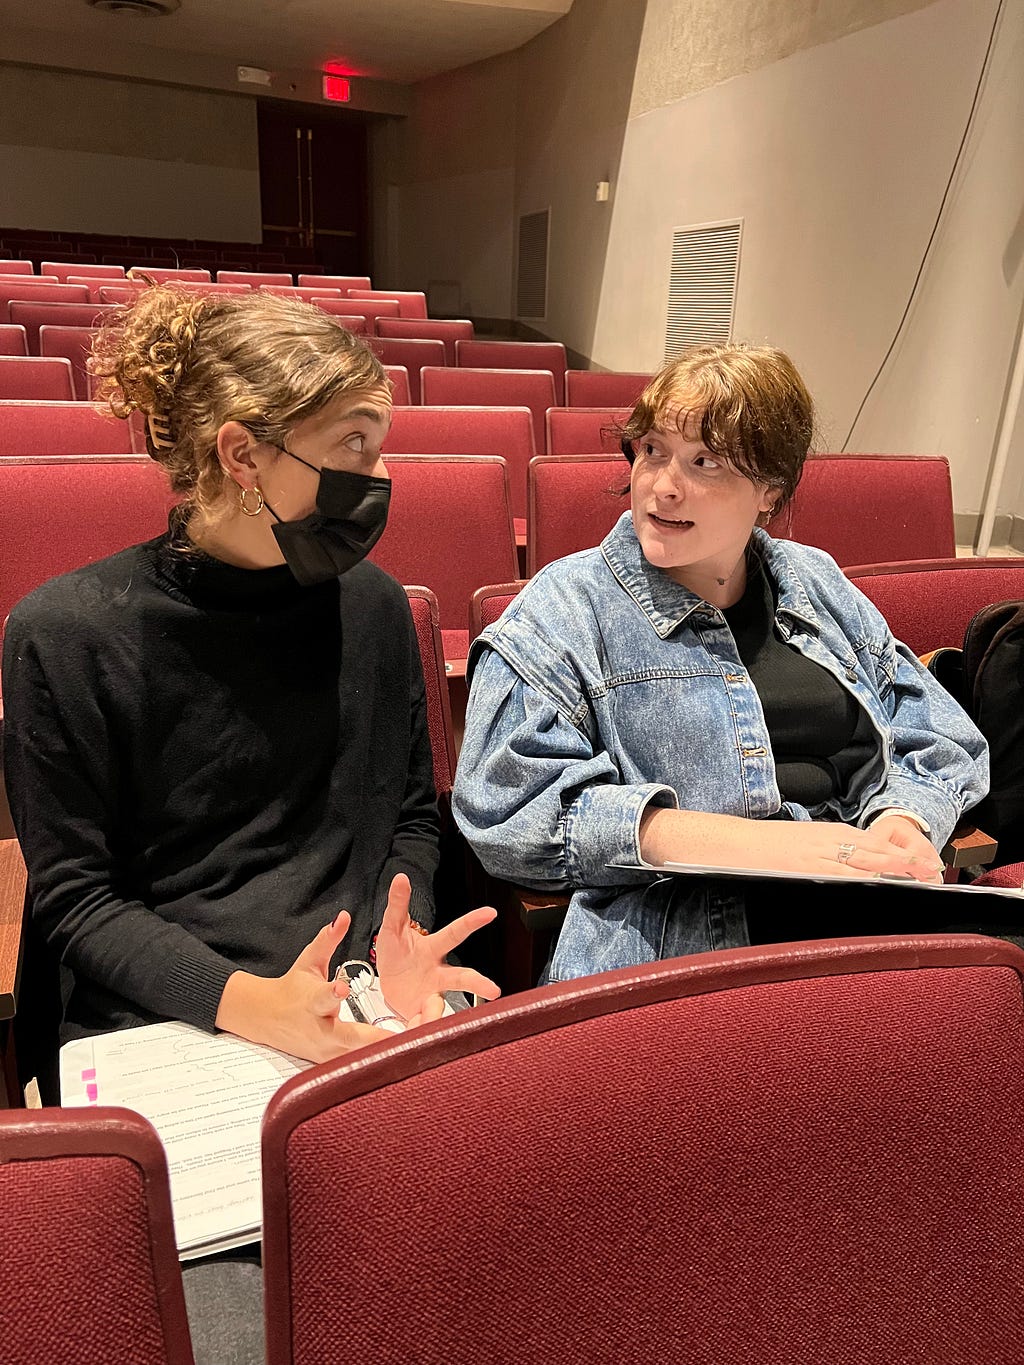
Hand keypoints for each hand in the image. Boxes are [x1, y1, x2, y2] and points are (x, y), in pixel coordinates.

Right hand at [215, 911, 391, 1063]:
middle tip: (402, 1033)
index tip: (342, 989)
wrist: (267, 1019)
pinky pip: (358, 1065)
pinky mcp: (332, 1065)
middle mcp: (320, 1031)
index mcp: (312, 1003)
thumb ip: (327, 940)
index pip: (322, 998)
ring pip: (357, 1058)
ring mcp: (326, 1052)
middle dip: (375, 1037)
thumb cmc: (292, 989)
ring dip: (383, 1052)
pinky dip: (378, 1062)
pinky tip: (404, 1058)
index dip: (332, 994)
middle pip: (349, 1038)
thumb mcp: (308, 962)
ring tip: (413, 1044)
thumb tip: (343, 916)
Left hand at [374, 873, 500, 1022]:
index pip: (455, 932)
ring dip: (439, 1015)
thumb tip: (400, 877)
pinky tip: (417, 1029)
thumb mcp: (392, 926)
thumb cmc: (396, 951)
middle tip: (494, 991)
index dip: (472, 922)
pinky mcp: (421, 1013)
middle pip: (460, 978)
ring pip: (443, 1006)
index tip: (490, 912)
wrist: (388, 984)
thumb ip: (398, 904)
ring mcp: (432, 995)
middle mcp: (439, 972)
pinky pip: (423, 1021)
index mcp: (433, 949)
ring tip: (437, 1023)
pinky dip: (419, 1025)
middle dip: (477, 984)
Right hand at [640, 808, 945, 881]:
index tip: (928, 869)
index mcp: (835, 833)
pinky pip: (845, 878)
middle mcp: (833, 842)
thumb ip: (834, 854)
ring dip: (895, 874)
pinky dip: (866, 883)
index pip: (880, 846)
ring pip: (868, 865)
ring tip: (920, 884)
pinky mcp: (810, 870)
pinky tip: (881, 891)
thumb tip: (859, 874)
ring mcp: (822, 858)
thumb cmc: (769, 848)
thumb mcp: (807, 844)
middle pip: (881, 855)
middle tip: (935, 878)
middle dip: (910, 866)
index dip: (906, 858)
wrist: (733, 844)